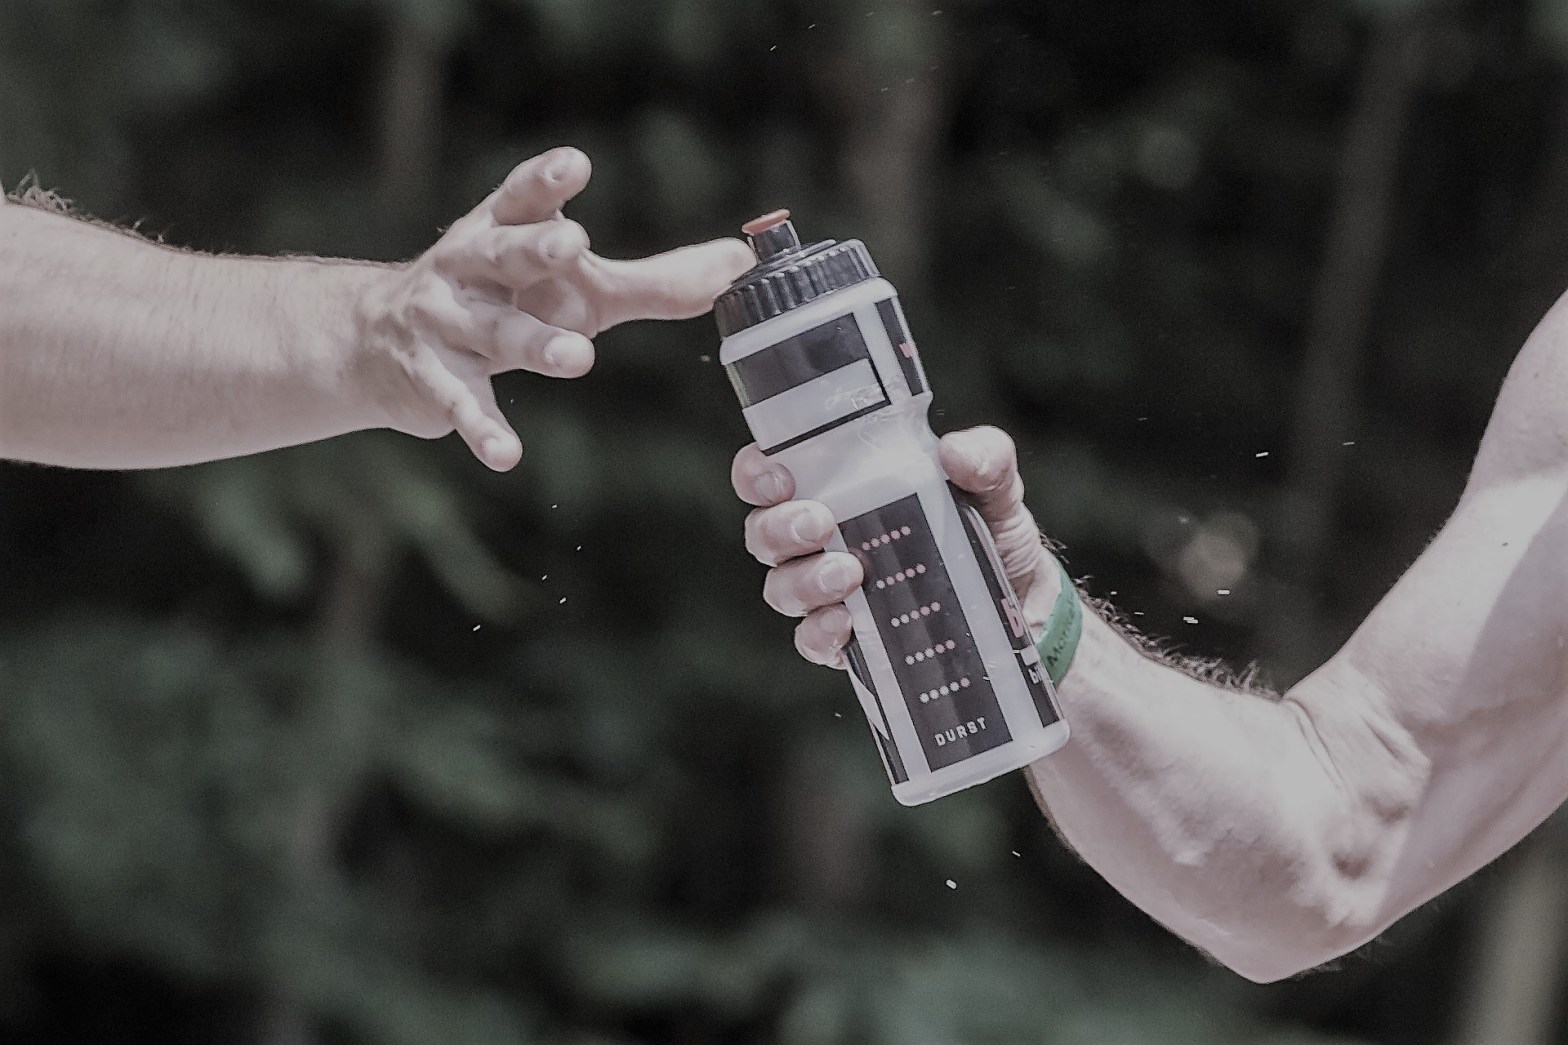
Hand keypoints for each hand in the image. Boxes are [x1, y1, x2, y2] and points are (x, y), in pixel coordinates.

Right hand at [356, 146, 752, 470]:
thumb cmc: (504, 301)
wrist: (378, 344)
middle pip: (504, 253)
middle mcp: (467, 268)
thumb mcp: (576, 287)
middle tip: (573, 244)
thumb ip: (656, 281)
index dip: (546, 180)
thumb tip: (740, 265)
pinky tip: (507, 454)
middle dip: (535, 247)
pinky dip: (485, 429)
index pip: (522, 197)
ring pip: (494, 332)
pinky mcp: (433, 379)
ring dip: (533, 344)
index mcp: (502, 230)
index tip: (575, 164)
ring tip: (577, 357)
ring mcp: (444, 323)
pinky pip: (463, 404)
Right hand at [732, 425, 1061, 667]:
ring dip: (803, 580)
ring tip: (849, 574)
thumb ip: (983, 457)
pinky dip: (820, 632)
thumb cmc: (988, 528)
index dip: (756, 474)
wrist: (1021, 599)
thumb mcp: (994, 484)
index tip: (780, 477)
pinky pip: (812, 641)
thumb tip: (955, 453)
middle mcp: (821, 540)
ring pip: (781, 588)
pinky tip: (846, 623)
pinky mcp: (849, 640)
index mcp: (838, 487)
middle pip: (763, 534)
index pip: (769, 474)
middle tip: (820, 523)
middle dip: (779, 528)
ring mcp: (830, 593)